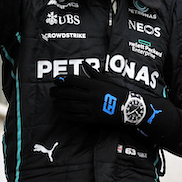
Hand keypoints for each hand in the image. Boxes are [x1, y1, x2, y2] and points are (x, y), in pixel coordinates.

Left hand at [51, 74, 175, 136]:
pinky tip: (62, 113)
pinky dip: (67, 115)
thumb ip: (93, 73)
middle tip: (51, 92)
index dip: (62, 80)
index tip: (56, 80)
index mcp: (94, 85)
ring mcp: (91, 108)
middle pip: (68, 93)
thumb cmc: (118, 92)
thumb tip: (84, 64)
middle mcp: (91, 96)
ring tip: (55, 103)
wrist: (129, 108)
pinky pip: (77, 117)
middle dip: (57, 92)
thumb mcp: (106, 80)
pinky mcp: (93, 118)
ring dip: (60, 104)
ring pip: (70, 106)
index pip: (73, 81)